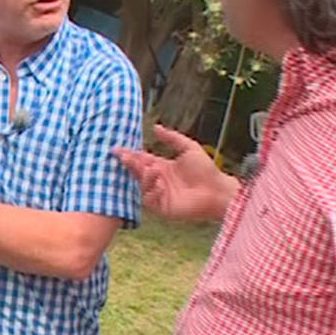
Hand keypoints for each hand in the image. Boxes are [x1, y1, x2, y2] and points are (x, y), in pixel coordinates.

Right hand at [114, 124, 235, 221]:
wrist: (217, 191)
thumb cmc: (206, 169)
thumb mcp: (189, 147)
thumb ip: (172, 137)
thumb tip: (156, 127)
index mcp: (162, 167)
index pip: (141, 160)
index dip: (130, 154)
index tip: (117, 148)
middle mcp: (158, 180)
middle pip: (138, 171)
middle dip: (130, 163)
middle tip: (123, 156)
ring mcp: (159, 194)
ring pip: (141, 185)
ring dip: (143, 176)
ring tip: (152, 168)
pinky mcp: (162, 207)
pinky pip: (149, 200)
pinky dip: (151, 191)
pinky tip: (159, 183)